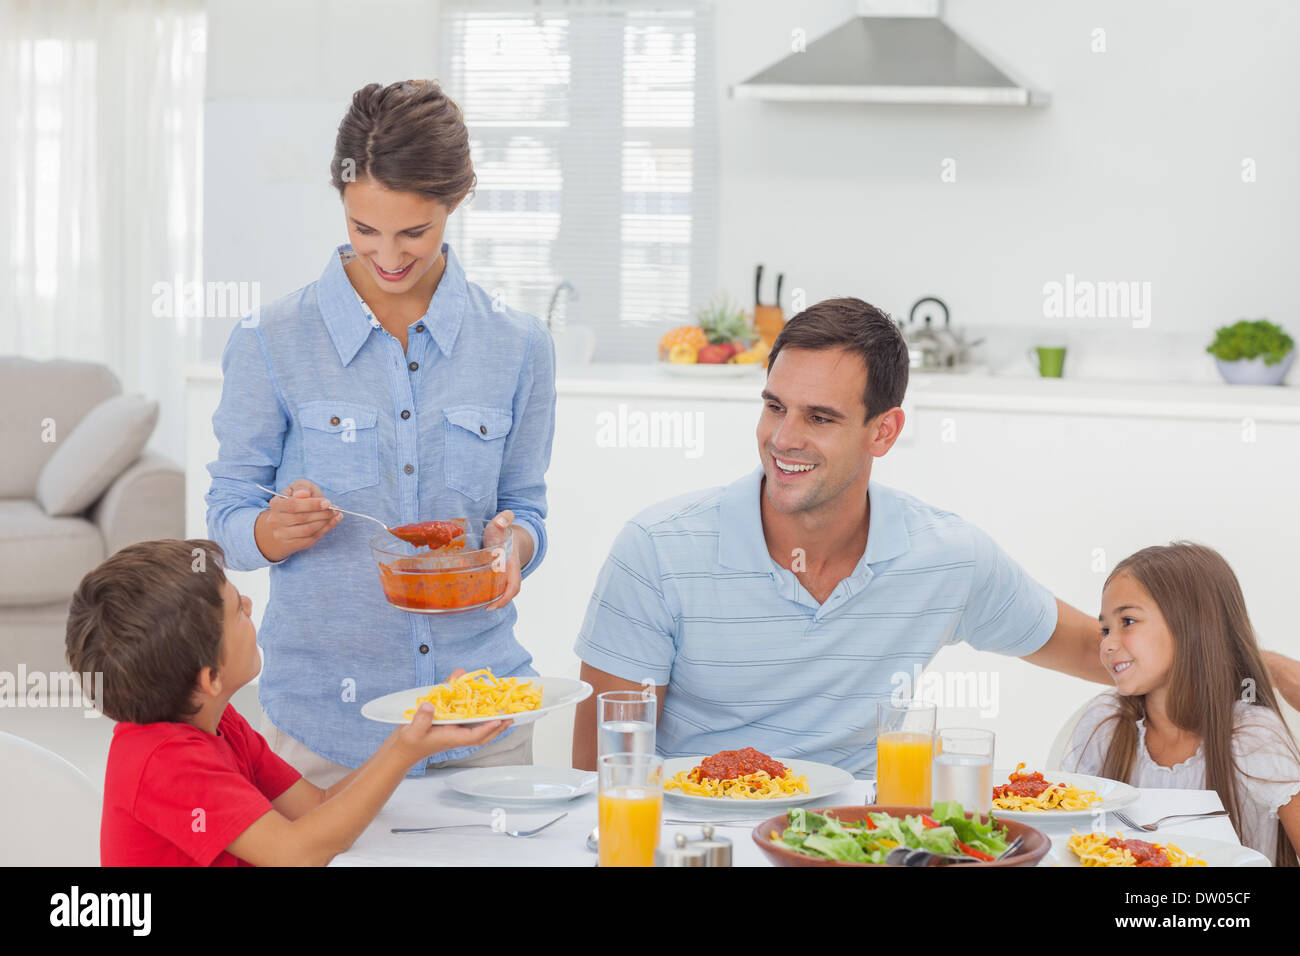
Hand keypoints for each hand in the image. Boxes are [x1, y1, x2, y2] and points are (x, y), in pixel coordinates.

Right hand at [253, 478, 342, 561]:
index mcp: (276, 504)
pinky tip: (333, 521)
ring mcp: (283, 534)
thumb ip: (302, 487)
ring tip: (335, 514)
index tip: (327, 502)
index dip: (312, 504)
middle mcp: (276, 521)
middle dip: (322, 513)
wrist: (283, 523)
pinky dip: (325, 529)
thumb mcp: (298, 488)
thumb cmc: (295, 501)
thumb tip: (303, 494)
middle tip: (334, 509)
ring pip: (308, 530)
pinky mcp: (292, 544)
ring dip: (325, 522)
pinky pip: (311, 538)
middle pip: (302, 518)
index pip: (293, 505)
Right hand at [395, 671, 511, 762]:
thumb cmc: (408, 744)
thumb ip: (421, 719)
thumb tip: (430, 705)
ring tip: (504, 710)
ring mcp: (453, 729)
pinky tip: (478, 696)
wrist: (402, 750)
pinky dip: (475, 709)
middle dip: (497, 726)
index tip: (499, 721)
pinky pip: (466, 717)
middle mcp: (456, 734)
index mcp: (451, 738)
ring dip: (490, 719)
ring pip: (476, 725)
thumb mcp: (412, 731)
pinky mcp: (449, 724)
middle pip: (481, 733)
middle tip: (511, 716)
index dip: (488, 729)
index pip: (474, 736)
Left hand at [481, 510, 523, 609]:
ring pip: (503, 590)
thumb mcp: (500, 525)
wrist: (508, 533)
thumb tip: (503, 519)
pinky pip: (496, 587)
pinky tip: (476, 594)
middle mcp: (510, 572)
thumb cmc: (501, 531)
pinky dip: (489, 592)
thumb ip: (503, 519)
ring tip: (478, 604)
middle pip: (509, 592)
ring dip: (494, 599)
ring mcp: (504, 574)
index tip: (493, 605)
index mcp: (512, 563)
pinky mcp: (497, 574)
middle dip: (500, 602)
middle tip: (485, 608)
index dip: (505, 597)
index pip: (514, 585)